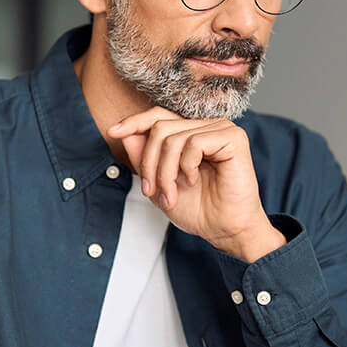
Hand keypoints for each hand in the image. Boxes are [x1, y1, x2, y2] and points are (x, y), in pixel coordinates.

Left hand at [107, 108, 285, 261]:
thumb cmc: (198, 210)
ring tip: (172, 193)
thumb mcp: (159, 184)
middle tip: (151, 191)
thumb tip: (126, 133)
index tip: (112, 132)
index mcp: (191, 134)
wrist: (224, 230)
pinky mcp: (233, 138)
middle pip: (160, 127)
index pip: (159, 116)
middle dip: (150, 162)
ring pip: (173, 138)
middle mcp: (206, 127)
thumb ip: (144, 159)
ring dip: (165, 172)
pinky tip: (194, 180)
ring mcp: (221, 129)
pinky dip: (186, 167)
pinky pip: (194, 143)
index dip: (134, 122)